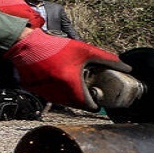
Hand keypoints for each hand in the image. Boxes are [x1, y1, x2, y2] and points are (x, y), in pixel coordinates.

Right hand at [4, 31, 131, 109]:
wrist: (27, 46)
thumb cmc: (56, 48)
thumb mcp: (85, 50)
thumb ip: (107, 59)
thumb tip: (126, 66)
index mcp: (72, 88)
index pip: (90, 106)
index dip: (97, 102)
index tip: (99, 96)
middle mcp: (59, 96)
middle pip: (78, 105)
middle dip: (85, 97)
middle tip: (88, 86)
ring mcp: (47, 96)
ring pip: (66, 102)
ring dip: (72, 94)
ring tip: (74, 80)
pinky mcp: (38, 93)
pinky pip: (54, 96)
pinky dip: (59, 91)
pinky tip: (60, 78)